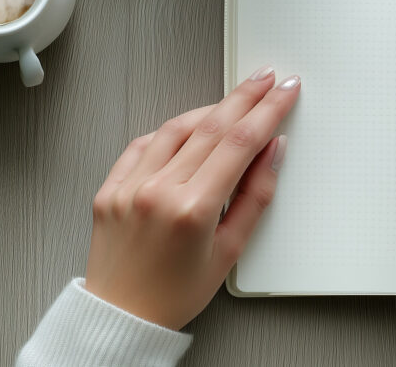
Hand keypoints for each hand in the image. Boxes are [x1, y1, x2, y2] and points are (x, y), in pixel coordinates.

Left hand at [84, 66, 299, 329]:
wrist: (121, 315)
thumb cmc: (174, 294)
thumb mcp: (230, 251)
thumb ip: (255, 196)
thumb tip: (272, 151)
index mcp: (192, 209)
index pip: (240, 142)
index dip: (267, 110)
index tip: (285, 91)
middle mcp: (157, 191)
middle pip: (211, 126)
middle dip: (244, 97)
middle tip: (265, 79)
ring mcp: (130, 186)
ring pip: (176, 128)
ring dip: (208, 109)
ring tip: (232, 103)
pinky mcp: (110, 186)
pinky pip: (144, 144)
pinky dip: (169, 132)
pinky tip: (187, 129)